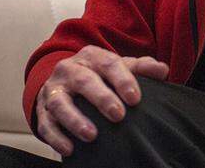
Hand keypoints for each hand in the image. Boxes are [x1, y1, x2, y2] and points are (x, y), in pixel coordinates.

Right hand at [35, 46, 168, 156]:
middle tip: (118, 115)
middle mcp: (70, 69)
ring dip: (75, 120)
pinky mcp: (42, 109)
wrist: (66, 79)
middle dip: (102, 98)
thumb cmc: (101, 74)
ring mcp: (54, 89)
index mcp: (92, 56)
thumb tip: (162, 70)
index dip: (123, 80)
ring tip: (92, 135)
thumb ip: (142, 67)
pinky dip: (56, 137)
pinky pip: (45, 124)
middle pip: (84, 81)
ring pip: (60, 103)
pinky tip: (70, 149)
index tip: (135, 99)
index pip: (109, 63)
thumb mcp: (121, 67)